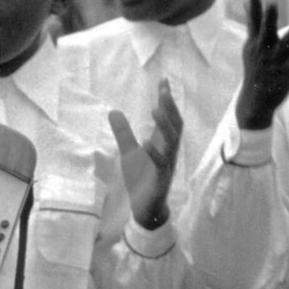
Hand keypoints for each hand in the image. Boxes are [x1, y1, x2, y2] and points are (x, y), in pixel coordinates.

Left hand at [109, 79, 183, 229]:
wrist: (144, 207)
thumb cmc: (141, 178)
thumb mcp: (128, 152)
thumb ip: (123, 132)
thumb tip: (113, 111)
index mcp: (162, 143)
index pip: (169, 117)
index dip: (167, 100)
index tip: (163, 81)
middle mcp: (168, 151)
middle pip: (175, 126)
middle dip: (170, 108)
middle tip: (164, 91)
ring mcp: (167, 165)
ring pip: (171, 143)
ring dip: (164, 126)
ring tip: (155, 110)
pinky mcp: (161, 179)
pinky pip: (161, 165)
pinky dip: (154, 153)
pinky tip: (146, 142)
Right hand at [236, 0, 288, 130]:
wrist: (255, 99)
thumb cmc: (255, 67)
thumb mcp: (250, 45)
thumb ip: (252, 23)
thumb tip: (247, 1)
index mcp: (254, 42)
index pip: (253, 20)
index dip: (254, 5)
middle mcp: (263, 50)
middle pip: (266, 30)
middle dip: (269, 17)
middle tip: (272, 2)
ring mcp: (274, 61)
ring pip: (285, 44)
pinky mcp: (286, 72)